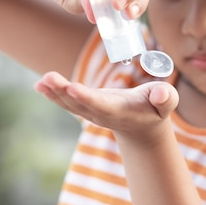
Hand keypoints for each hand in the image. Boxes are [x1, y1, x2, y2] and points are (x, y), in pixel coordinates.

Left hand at [34, 72, 178, 140]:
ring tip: (41, 80)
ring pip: (69, 103)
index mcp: (119, 111)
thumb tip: (161, 94)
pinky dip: (52, 93)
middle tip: (48, 78)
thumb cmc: (155, 108)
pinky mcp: (84, 107)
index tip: (73, 89)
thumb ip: (165, 98)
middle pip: (79, 103)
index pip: (100, 105)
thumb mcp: (166, 102)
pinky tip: (39, 84)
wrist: (142, 126)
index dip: (86, 98)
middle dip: (63, 91)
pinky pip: (66, 101)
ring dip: (54, 91)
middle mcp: (101, 113)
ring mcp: (90, 112)